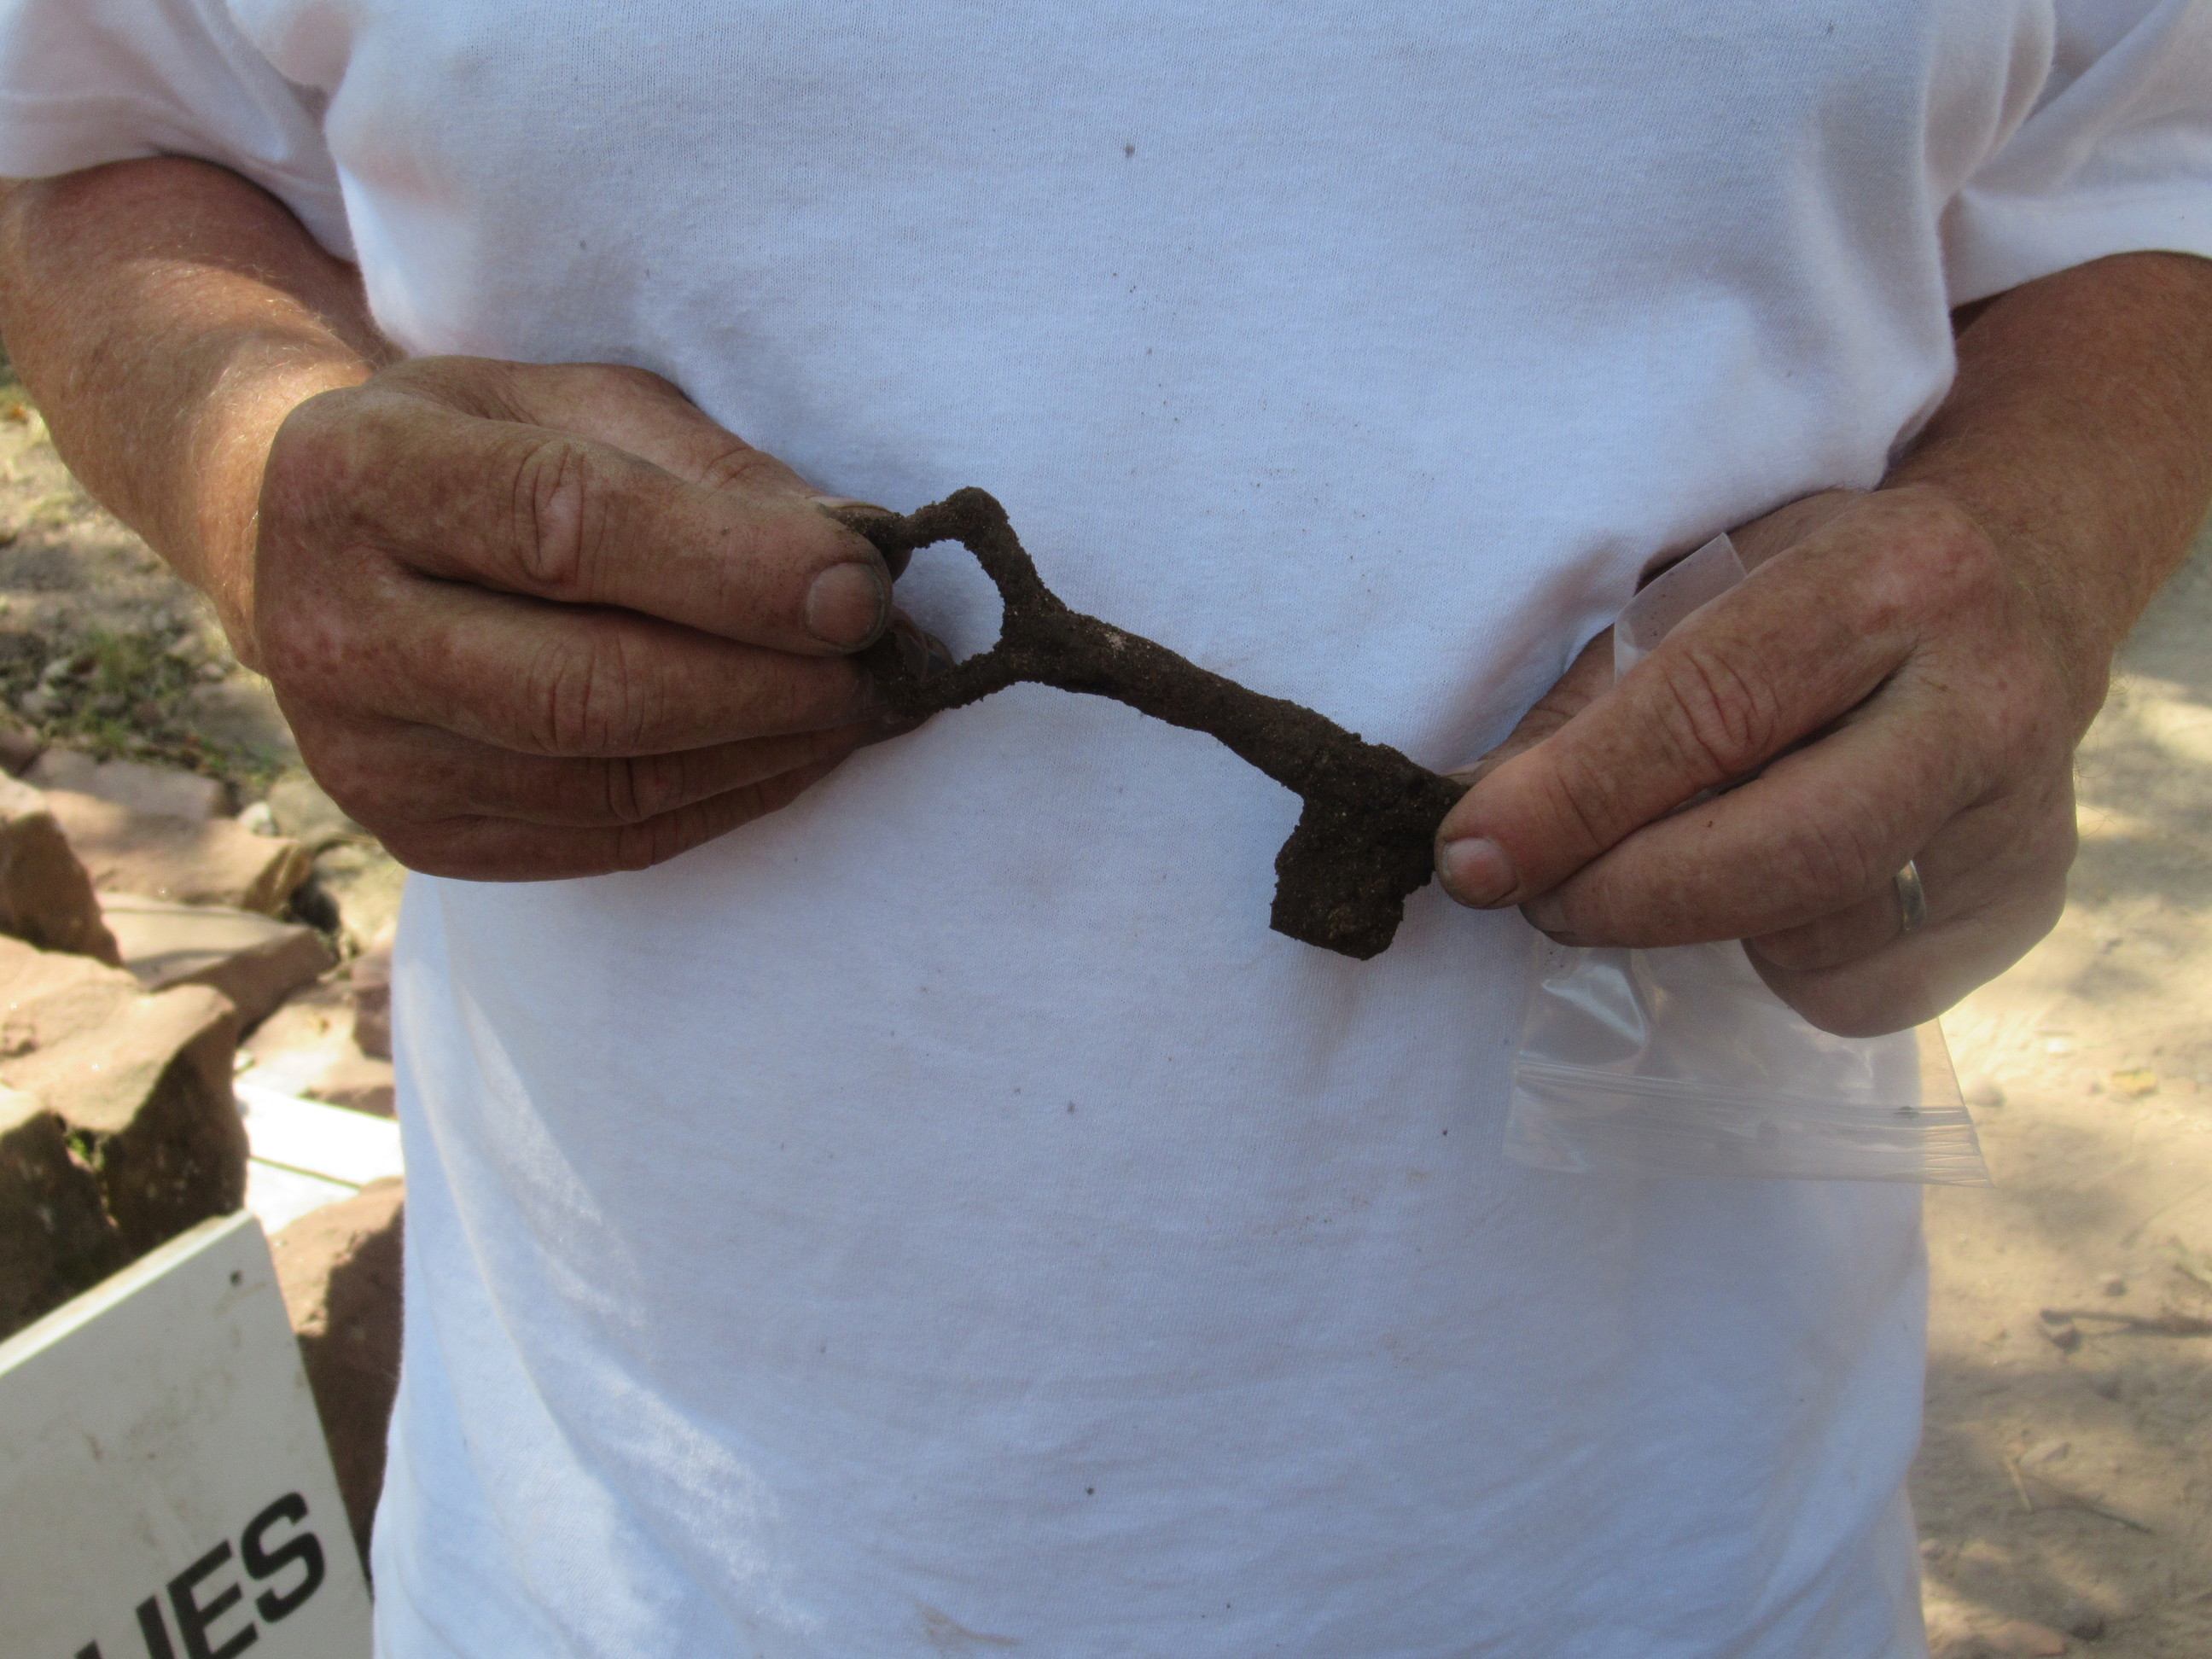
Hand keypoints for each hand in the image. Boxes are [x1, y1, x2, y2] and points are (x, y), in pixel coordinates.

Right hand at [253, 356, 917, 878]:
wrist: (317, 545)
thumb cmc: (480, 449)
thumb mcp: (573, 399)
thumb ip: (706, 467)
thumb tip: (855, 556)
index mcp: (359, 472)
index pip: (565, 528)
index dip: (732, 568)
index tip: (861, 589)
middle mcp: (335, 628)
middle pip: (587, 687)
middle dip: (767, 683)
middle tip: (886, 664)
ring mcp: (364, 755)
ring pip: (608, 784)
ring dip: (767, 751)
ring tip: (865, 706)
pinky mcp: (417, 836)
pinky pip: (608, 842)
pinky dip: (728, 800)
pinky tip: (798, 754)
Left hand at [1433, 485, 2085, 1036]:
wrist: (2026, 580)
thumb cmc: (1822, 585)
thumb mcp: (1705, 584)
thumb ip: (1593, 705)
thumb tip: (1482, 838)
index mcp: (1889, 581)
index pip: (1708, 711)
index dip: (1574, 799)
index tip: (1472, 857)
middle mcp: (1980, 702)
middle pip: (1781, 855)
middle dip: (1625, 897)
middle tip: (1540, 898)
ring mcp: (2022, 815)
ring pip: (1815, 937)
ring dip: (1705, 922)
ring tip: (1694, 845)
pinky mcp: (2029, 900)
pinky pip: (1863, 995)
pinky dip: (1786, 962)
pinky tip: (1784, 886)